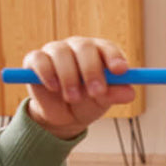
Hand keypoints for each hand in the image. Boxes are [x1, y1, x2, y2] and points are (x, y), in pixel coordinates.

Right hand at [22, 36, 136, 138]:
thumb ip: (114, 95)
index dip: (114, 57)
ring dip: (69, 77)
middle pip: (84, 47)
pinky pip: (40, 60)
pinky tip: (54, 87)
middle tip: (96, 91)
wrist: (62, 117)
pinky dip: (47, 73)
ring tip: (73, 98)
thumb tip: (130, 93)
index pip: (107, 48)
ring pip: (61, 53)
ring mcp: (56, 51)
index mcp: (98, 54)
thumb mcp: (102, 102)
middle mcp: (77, 48)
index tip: (121, 71)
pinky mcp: (35, 60)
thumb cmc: (87, 104)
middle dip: (91, 70)